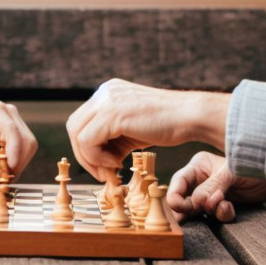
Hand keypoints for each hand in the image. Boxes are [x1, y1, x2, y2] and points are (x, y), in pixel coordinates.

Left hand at [0, 101, 37, 181]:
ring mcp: (13, 123)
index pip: (12, 131)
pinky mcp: (13, 133)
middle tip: (3, 179)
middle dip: (17, 162)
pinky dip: (14, 163)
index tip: (8, 171)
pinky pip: (22, 150)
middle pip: (26, 140)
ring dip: (17, 164)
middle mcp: (9, 115)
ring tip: (0, 176)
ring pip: (27, 147)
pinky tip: (1, 169)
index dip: (14, 153)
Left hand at [66, 78, 229, 181]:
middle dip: (84, 154)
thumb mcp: (133, 129)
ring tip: (111, 169)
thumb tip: (96, 160)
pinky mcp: (112, 114)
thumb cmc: (167, 124)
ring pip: (77, 133)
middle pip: (74, 126)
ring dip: (90, 158)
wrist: (191, 116)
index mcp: (109, 92)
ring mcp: (107, 100)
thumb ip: (112, 138)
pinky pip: (87, 140)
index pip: (82, 120)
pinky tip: (118, 162)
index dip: (87, 147)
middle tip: (103, 172)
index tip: (105, 165)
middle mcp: (105, 92)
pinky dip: (97, 158)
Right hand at [167, 151, 265, 222]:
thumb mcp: (230, 174)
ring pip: (198, 209)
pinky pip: (214, 215)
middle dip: (191, 206)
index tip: (179, 207)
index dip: (175, 195)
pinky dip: (222, 215)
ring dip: (209, 211)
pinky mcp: (220, 206)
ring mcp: (210, 194)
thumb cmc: (252, 167)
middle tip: (199, 210)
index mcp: (199, 165)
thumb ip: (212, 187)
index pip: (178, 181)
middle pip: (184, 197)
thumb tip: (196, 202)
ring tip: (223, 205)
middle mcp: (201, 179)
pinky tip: (230, 208)